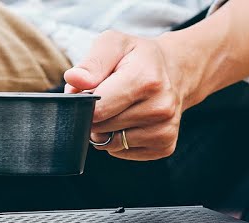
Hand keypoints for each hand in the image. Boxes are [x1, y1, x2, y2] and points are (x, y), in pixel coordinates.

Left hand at [63, 31, 193, 160]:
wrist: (175, 71)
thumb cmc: (137, 58)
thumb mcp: (114, 44)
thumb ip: (92, 62)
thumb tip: (74, 79)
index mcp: (147, 79)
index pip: (98, 110)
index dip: (84, 103)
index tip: (89, 91)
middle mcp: (160, 107)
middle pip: (101, 128)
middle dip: (94, 115)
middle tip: (106, 97)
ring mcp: (164, 130)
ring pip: (110, 143)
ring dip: (105, 129)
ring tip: (119, 108)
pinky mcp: (164, 146)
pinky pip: (122, 152)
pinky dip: (118, 140)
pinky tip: (129, 121)